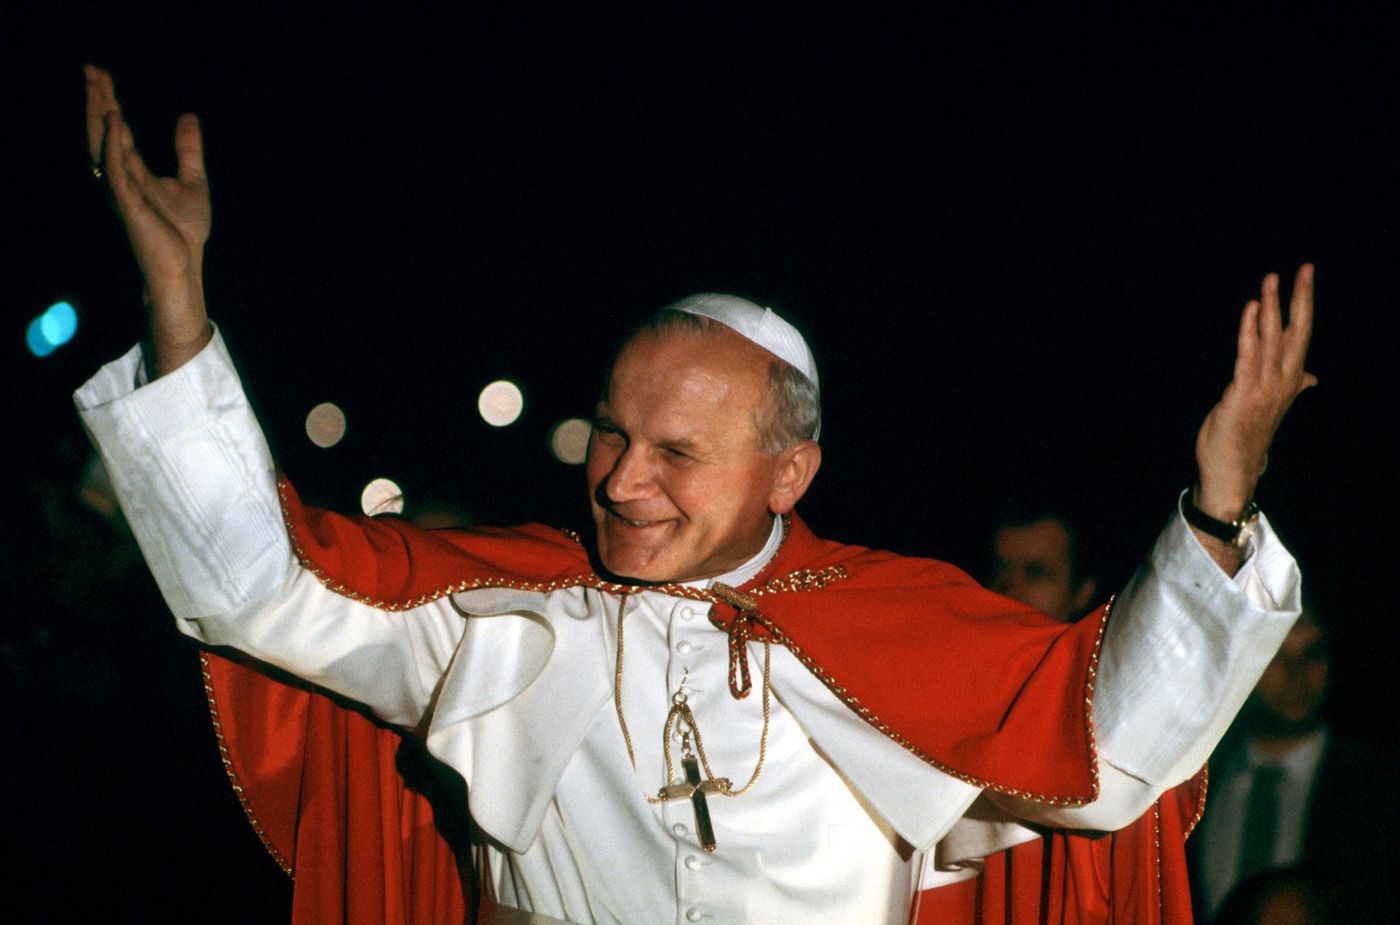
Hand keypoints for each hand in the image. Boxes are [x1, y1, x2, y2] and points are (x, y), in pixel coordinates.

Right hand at [85, 64, 211, 374]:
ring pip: (103, 144)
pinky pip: (115, 168)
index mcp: (133, 171)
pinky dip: (113, 143)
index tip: (101, 74)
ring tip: (99, 87)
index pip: (116, 128)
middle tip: (91, 69)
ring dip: (100, 114)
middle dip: (97, 100)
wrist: (184, 266)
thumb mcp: (193, 180)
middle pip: (102, 130)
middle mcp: (120, 177)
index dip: (108, 100)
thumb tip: (188, 116)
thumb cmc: (184, 232)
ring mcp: (121, 189)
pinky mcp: (127, 203)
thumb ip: (188, 150)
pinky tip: (115, 122)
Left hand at [1193, 264, 1315, 558]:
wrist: (1233, 473)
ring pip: (1271, 340)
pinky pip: (1247, 357)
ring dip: (1270, 309)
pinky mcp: (1242, 395)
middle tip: (1303, 268)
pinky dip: (1249, 332)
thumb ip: (1291, 387)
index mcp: (1288, 381)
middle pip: (1295, 333)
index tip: (1306, 275)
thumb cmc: (1247, 437)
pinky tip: (1250, 310)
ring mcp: (1264, 389)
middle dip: (1299, 300)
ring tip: (1270, 280)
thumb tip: (1311, 376)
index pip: (1300, 336)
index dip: (1304, 305)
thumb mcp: (1269, 406)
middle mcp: (1282, 382)